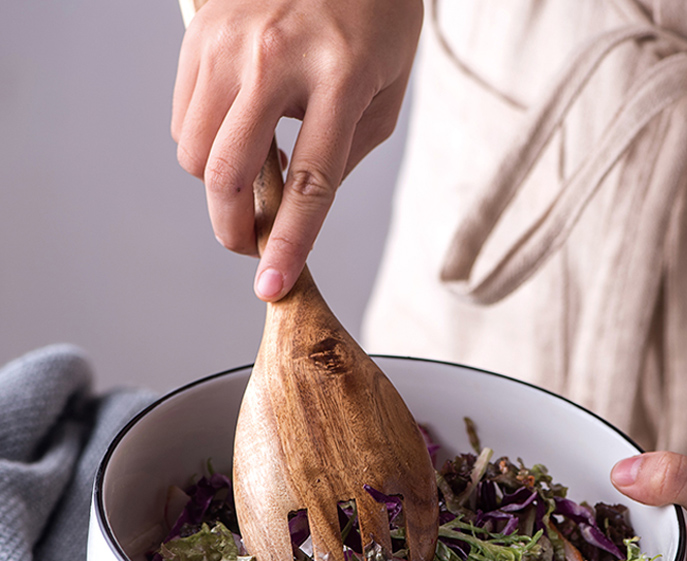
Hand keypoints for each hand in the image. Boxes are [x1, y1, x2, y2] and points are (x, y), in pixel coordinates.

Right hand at [171, 0, 422, 299]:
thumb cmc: (376, 17)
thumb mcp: (385, 94)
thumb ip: (343, 155)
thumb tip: (295, 206)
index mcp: (340, 77)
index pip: (310, 183)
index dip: (289, 244)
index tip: (272, 286)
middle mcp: (274, 58)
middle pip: (226, 175)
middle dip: (233, 229)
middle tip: (251, 245)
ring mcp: (228, 42)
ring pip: (193, 152)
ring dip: (217, 185)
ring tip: (253, 173)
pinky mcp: (199, 33)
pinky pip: (181, 117)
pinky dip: (203, 143)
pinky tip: (237, 130)